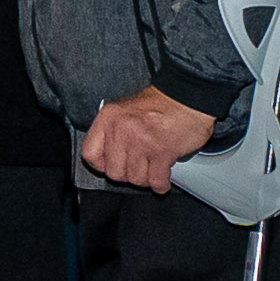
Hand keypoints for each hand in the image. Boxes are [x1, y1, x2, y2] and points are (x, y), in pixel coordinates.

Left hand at [79, 87, 219, 192]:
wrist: (189, 96)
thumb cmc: (161, 103)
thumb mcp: (126, 109)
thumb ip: (113, 130)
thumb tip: (107, 155)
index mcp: (109, 117)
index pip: (91, 154)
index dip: (103, 165)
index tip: (112, 165)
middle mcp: (122, 129)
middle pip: (114, 172)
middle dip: (128, 174)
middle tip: (139, 166)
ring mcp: (141, 141)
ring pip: (136, 179)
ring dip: (146, 178)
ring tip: (153, 167)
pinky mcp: (162, 152)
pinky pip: (156, 181)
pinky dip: (161, 184)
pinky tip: (163, 178)